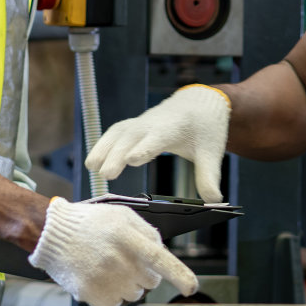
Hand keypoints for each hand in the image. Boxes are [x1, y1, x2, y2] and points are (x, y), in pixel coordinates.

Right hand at [28, 198, 198, 305]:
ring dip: (128, 284)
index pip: (159, 258)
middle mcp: (116, 259)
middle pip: (150, 281)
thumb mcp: (121, 215)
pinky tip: (98, 276)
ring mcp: (104, 279)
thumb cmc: (90, 223)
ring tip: (108, 266)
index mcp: (125, 235)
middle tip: (125, 260)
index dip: (179, 274)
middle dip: (145, 274)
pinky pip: (116, 302)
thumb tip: (163, 254)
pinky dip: (111, 293)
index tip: (191, 288)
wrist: (53, 235)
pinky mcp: (93, 295)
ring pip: (134, 294)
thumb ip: (147, 232)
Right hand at [85, 84, 231, 201]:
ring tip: (91, 167)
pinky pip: (115, 132)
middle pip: (132, 136)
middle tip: (106, 174)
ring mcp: (142, 122)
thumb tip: (214, 202)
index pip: (158, 138)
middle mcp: (154, 123)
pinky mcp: (135, 125)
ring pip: (119, 132)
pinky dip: (104, 143)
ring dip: (104, 147)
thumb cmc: (205, 128)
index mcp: (174, 128)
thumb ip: (209, 177)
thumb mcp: (212, 152)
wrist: (199, 103)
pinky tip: (94, 160)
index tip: (132, 160)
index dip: (145, 147)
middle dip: (118, 153)